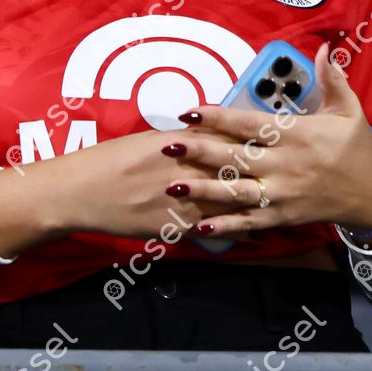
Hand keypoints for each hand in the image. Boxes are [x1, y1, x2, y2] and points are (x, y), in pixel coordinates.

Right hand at [0, 125, 260, 258]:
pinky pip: (207, 230)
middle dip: (260, 168)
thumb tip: (205, 134)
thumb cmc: (108, 160)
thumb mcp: (144, 140)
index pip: (220, 136)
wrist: (79, 190)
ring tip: (284, 202)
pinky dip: (231, 233)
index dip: (250, 136)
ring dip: (253, 201)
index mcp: (173, 142)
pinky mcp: (169, 225)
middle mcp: (179, 168)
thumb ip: (178, 139)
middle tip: (292, 168)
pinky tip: (254, 236)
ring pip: (223, 199)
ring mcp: (176, 199)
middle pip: (229, 167)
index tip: (275, 135)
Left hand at [163, 43, 371, 241]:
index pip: (248, 124)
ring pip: (236, 192)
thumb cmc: (357, 148)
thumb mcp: (349, 109)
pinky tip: (198, 225)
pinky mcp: (283, 217)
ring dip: (203, 189)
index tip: (190, 111)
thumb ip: (332, 78)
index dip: (217, 117)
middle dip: (200, 151)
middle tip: (167, 145)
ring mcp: (281, 194)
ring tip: (172, 184)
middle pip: (234, 157)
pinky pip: (249, 222)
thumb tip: (323, 47)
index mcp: (295, 135)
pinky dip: (225, 225)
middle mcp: (284, 165)